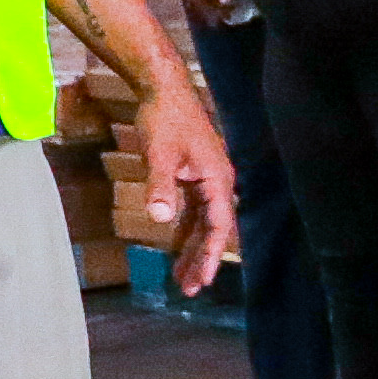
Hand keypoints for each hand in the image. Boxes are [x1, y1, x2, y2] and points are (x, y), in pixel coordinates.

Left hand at [141, 71, 240, 294]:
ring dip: (192, 248)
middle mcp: (217, 182)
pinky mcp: (193, 174)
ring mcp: (206, 179)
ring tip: (181, 278)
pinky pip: (192, 210)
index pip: (218, 226)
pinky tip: (174, 245)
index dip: (210, 255)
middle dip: (201, 260)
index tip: (203, 281)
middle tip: (190, 289)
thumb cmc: (164, 118)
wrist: (163, 88)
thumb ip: (160, 186)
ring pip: (202, 222)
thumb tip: (160, 219)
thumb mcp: (159, 154)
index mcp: (217, 179)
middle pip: (213, 229)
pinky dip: (184, 229)